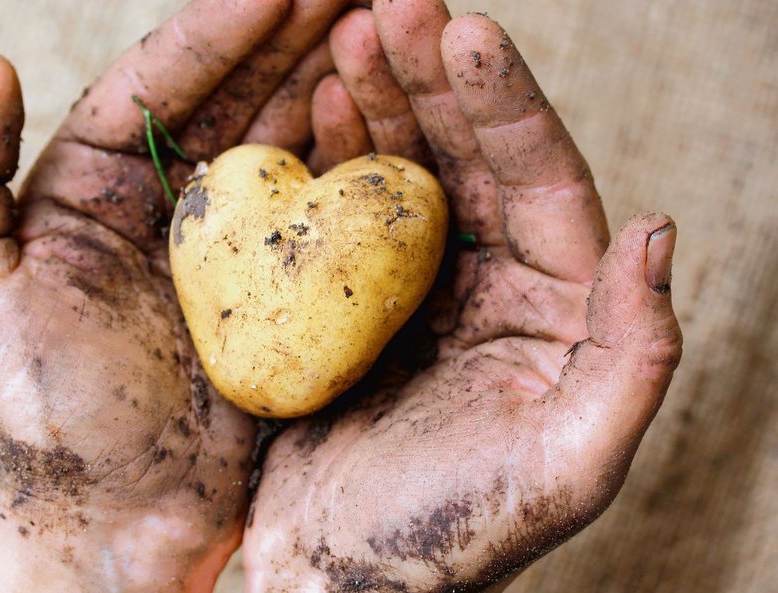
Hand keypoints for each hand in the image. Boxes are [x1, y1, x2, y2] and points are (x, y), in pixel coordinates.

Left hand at [0, 1, 352, 590]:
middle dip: (295, 33)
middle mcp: (168, 202)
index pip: (161, 80)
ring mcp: (232, 245)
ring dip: (335, 79)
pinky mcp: (281, 292)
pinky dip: (355, 162)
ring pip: (288, 141)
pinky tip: (387, 116)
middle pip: (238, 95)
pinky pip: (322, 214)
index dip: (220, 26)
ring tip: (382, 24)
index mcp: (93, 184)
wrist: (118, 514)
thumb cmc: (39, 413)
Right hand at [244, 4, 682, 591]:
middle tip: (389, 6)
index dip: (506, 104)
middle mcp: (497, 287)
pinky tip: (318, 107)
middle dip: (434, 78)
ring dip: (383, 100)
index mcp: (558, 312)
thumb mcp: (568, 466)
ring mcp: (422, 289)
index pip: (542, 183)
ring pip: (409, 170)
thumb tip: (656, 228)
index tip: (463, 30)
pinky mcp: (357, 301)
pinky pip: (351, 211)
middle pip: (472, 158)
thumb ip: (636, 357)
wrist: (341, 579)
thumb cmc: (451, 538)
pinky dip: (336, 154)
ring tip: (346, 37)